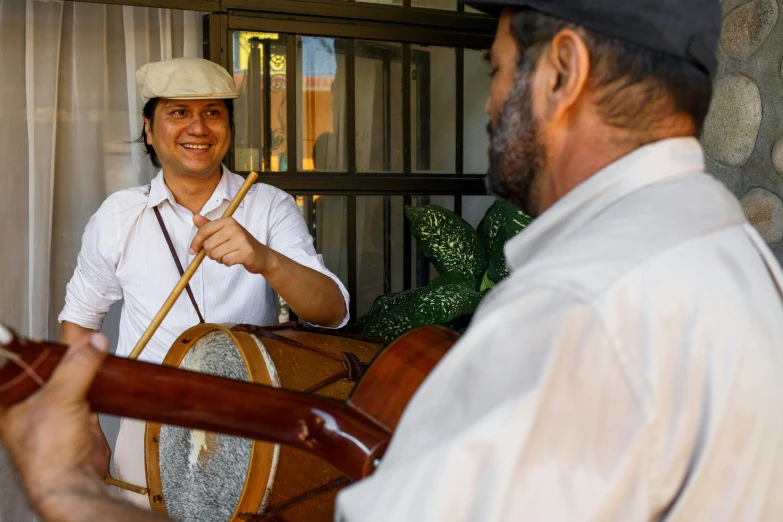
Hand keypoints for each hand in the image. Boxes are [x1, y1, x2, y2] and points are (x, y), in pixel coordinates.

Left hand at [0, 334, 110, 512]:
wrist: (74, 480)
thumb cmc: (47, 453)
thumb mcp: (61, 398)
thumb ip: (78, 366)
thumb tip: (92, 343)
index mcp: (10, 398)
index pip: (18, 361)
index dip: (34, 346)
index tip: (53, 331)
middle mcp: (27, 403)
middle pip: (46, 367)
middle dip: (63, 353)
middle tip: (78, 337)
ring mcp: (52, 410)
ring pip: (66, 378)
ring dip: (80, 366)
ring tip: (92, 350)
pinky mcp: (75, 417)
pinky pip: (85, 391)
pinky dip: (94, 381)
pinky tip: (101, 373)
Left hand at [190, 215, 278, 274]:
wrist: (261, 256)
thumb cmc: (240, 243)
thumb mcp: (224, 232)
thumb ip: (209, 226)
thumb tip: (195, 217)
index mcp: (228, 221)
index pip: (204, 230)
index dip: (195, 242)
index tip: (192, 251)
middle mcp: (235, 228)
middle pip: (208, 245)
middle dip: (210, 253)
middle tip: (219, 252)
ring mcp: (241, 240)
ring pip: (216, 254)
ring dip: (219, 259)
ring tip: (228, 255)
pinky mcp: (246, 252)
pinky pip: (226, 261)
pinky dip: (227, 263)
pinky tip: (234, 259)